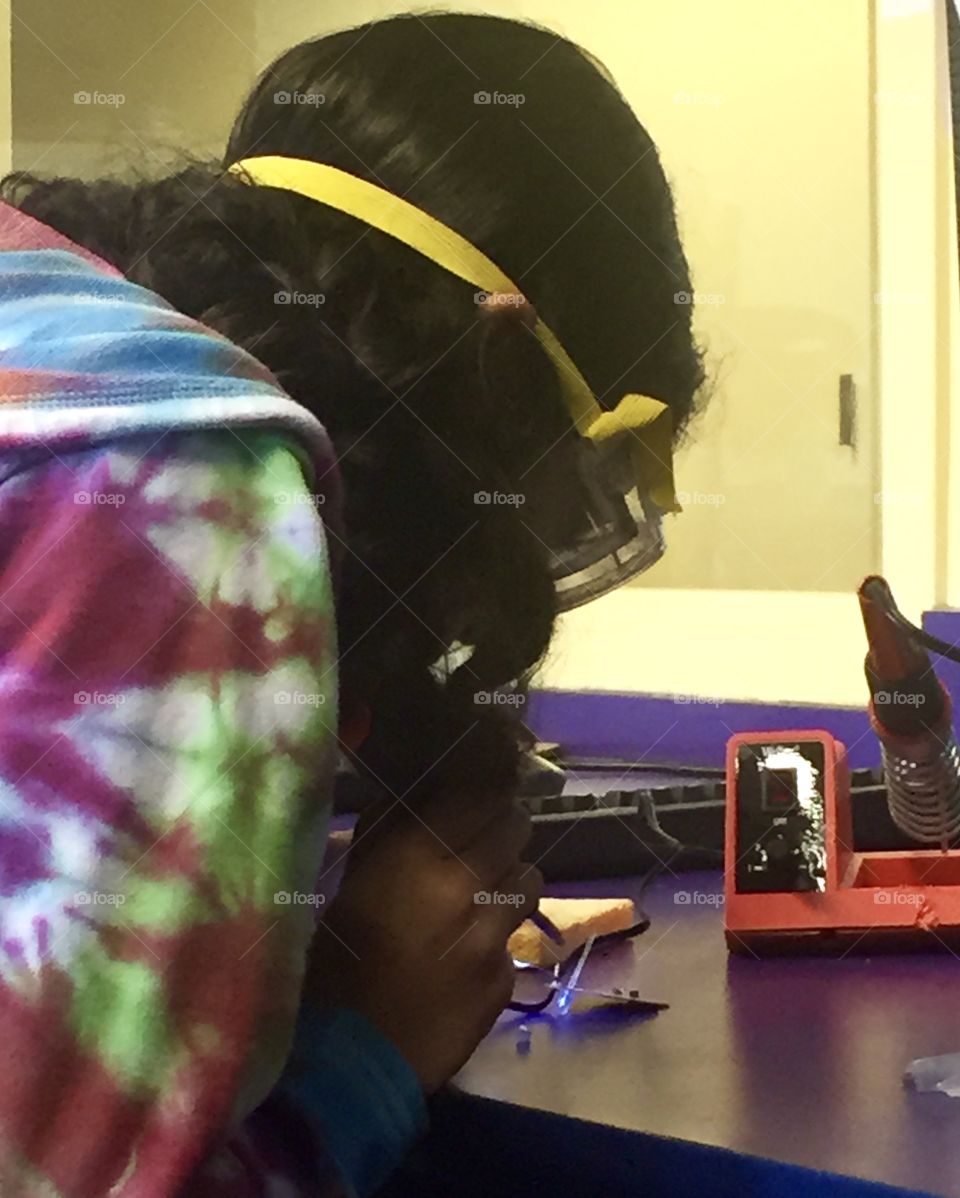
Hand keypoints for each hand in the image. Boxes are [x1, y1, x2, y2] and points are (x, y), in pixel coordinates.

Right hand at [304, 793, 541, 1092]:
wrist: (346, 1062)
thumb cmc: (330, 964)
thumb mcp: (352, 884)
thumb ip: (391, 836)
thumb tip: (420, 796)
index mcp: (416, 854)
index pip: (480, 793)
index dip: (483, 791)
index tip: (478, 795)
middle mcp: (463, 884)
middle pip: (515, 827)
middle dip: (502, 830)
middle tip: (483, 842)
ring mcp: (491, 935)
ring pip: (528, 879)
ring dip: (508, 881)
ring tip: (481, 898)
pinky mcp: (504, 978)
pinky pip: (514, 939)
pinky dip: (496, 940)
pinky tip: (466, 956)